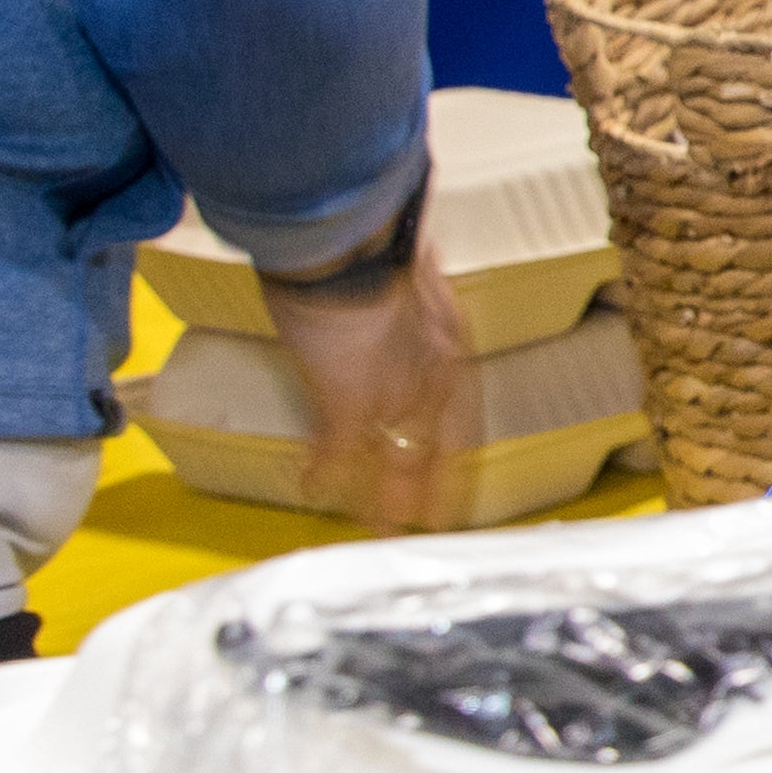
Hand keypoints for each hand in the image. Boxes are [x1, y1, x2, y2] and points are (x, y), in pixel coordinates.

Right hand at [267, 249, 473, 533]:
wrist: (347, 243)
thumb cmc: (373, 241)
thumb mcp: (406, 268)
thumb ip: (410, 283)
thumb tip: (410, 261)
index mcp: (450, 345)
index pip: (461, 414)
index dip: (456, 450)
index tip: (452, 476)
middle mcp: (431, 376)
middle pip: (436, 449)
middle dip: (432, 489)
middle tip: (430, 524)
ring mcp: (390, 393)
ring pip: (394, 461)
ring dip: (384, 500)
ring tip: (380, 531)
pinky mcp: (345, 400)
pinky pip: (336, 449)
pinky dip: (321, 470)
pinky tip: (310, 490)